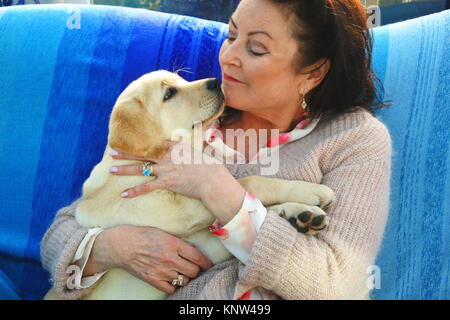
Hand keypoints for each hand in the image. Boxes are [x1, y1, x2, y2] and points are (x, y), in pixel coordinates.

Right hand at [83, 225, 211, 293]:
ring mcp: (161, 271)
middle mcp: (169, 259)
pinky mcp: (153, 280)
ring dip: (185, 277)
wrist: (121, 246)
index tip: (207, 264)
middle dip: (196, 270)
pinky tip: (171, 279)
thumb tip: (192, 250)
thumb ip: (178, 242)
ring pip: (184, 280)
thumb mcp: (163, 233)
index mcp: (173, 244)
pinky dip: (173, 286)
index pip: (197, 257)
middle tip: (193, 267)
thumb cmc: (142, 235)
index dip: (206, 262)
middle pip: (193, 271)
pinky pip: (171, 289)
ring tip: (181, 272)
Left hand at [110, 141, 221, 200]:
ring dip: (125, 169)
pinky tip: (123, 194)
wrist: (212, 180)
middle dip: (126, 153)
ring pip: (140, 168)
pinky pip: (146, 187)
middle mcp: (167, 156)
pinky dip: (134, 191)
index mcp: (175, 147)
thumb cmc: (209, 167)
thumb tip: (192, 149)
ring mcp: (165, 169)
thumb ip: (189, 151)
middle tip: (113, 153)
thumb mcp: (199, 153)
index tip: (131, 142)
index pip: (154, 143)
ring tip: (112, 170)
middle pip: (142, 153)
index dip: (141, 143)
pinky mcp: (166, 182)